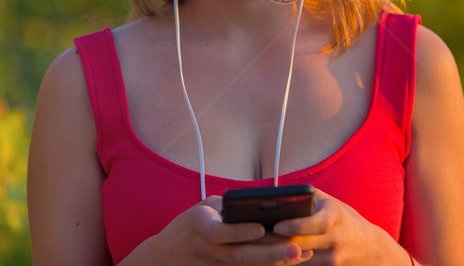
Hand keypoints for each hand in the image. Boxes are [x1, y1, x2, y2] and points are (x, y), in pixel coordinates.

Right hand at [122, 195, 310, 264]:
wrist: (163, 256)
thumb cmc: (189, 225)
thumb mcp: (203, 208)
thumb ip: (228, 207)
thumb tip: (260, 204)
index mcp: (199, 225)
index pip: (220, 232)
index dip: (240, 231)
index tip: (261, 228)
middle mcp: (206, 249)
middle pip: (239, 255)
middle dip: (270, 253)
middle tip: (296, 248)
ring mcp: (212, 265)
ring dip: (274, 263)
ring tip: (299, 255)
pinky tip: (287, 263)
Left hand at [269, 190, 401, 265]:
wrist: (370, 248)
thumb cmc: (344, 220)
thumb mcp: (331, 204)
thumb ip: (308, 198)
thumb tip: (278, 194)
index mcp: (335, 216)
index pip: (317, 223)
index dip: (296, 225)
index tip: (277, 225)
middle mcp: (336, 238)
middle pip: (303, 244)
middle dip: (277, 243)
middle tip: (255, 239)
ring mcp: (333, 259)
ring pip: (300, 261)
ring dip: (277, 257)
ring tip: (256, 251)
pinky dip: (288, 265)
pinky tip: (270, 261)